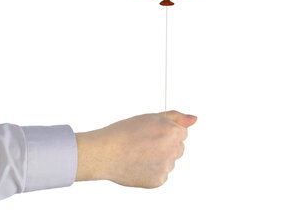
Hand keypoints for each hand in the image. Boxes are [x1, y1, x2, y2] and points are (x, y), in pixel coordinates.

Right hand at [74, 110, 196, 187]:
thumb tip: (193, 119)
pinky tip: (139, 163)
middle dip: (167, 144)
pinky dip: (153, 170)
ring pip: (170, 161)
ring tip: (140, 153)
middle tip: (146, 142)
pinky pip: (162, 174)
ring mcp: (166, 168)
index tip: (155, 132)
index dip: (168, 130)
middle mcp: (172, 151)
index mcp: (172, 132)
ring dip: (160, 158)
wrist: (106, 152)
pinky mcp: (158, 181)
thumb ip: (175, 117)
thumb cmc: (124, 132)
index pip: (182, 132)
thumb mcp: (151, 117)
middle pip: (178, 147)